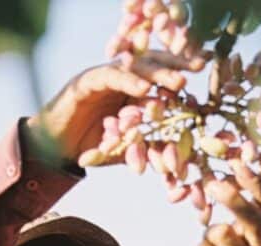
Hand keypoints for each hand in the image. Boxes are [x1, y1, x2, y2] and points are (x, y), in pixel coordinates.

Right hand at [27, 51, 204, 162]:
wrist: (53, 150)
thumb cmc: (91, 148)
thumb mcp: (128, 150)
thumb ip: (151, 152)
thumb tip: (180, 167)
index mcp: (133, 88)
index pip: (161, 73)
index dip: (182, 70)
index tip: (206, 70)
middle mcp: (120, 77)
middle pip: (152, 63)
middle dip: (176, 65)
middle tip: (199, 69)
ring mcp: (103, 76)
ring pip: (134, 67)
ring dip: (157, 74)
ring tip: (177, 83)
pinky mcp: (86, 81)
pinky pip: (109, 75)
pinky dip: (127, 80)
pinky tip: (143, 89)